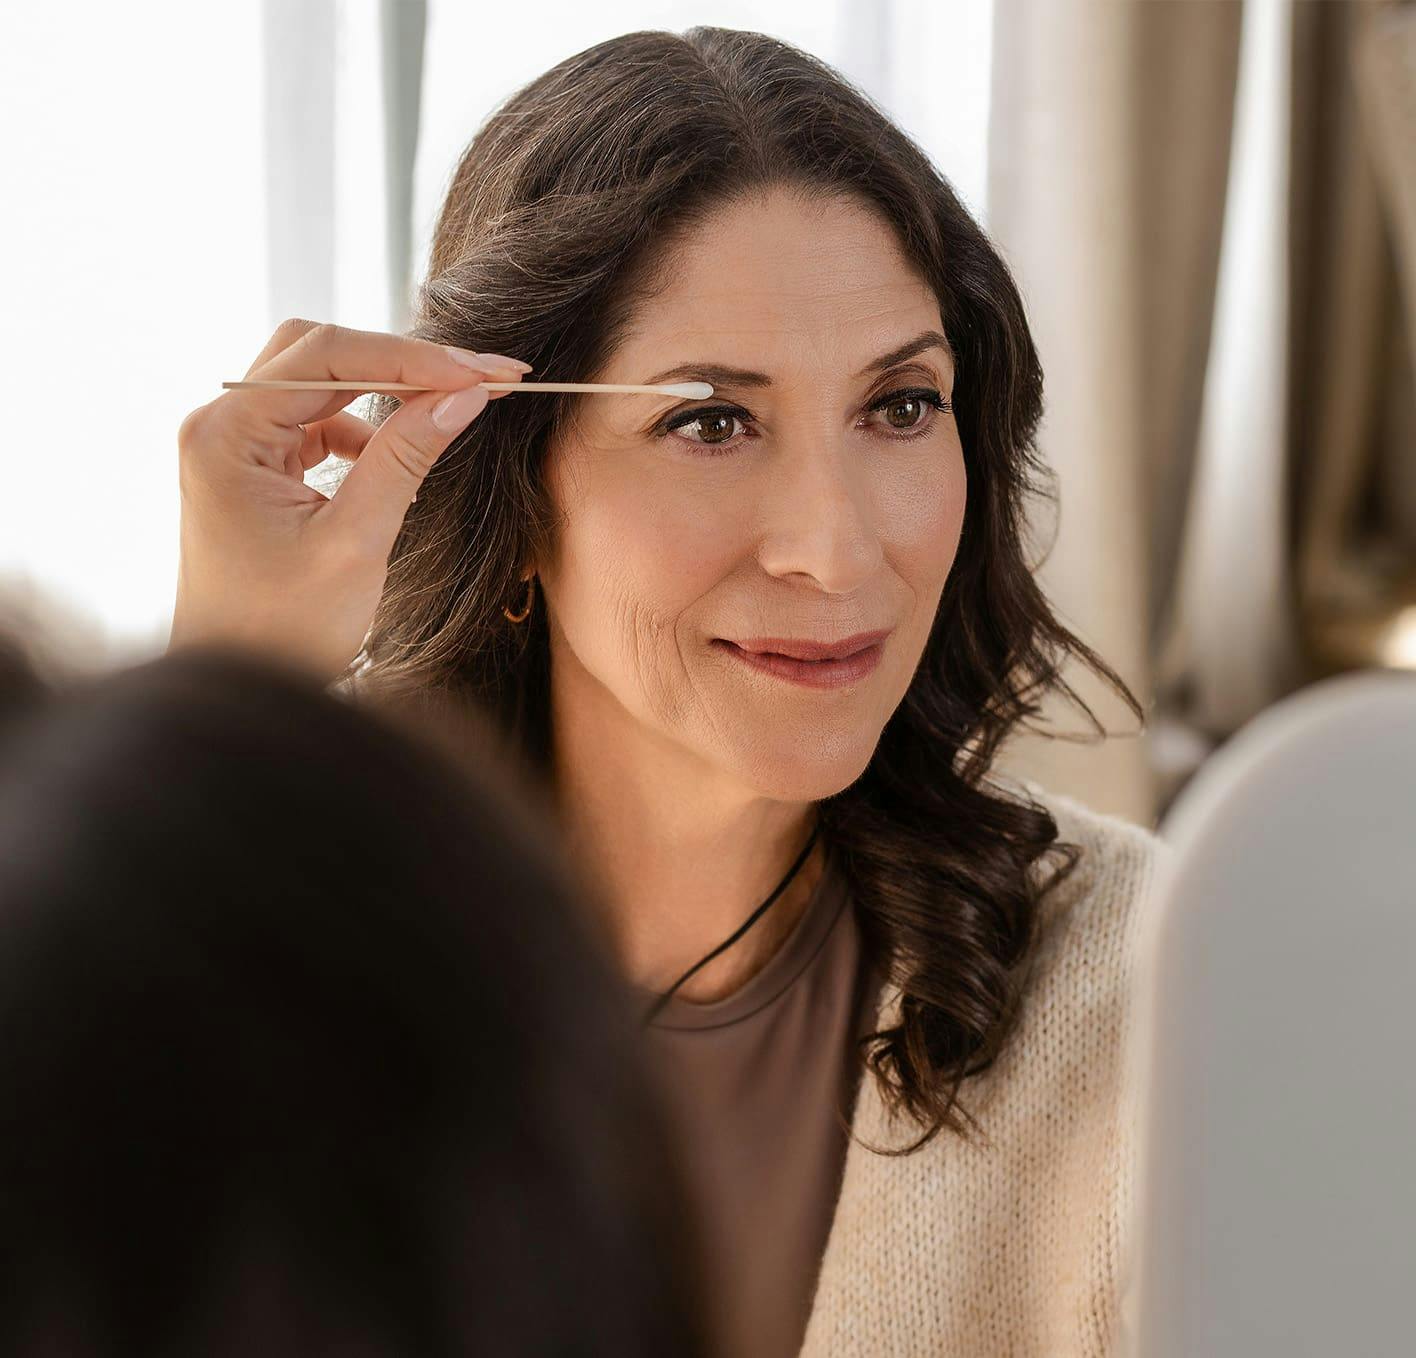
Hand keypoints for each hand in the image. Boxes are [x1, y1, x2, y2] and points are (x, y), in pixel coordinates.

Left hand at [170, 319, 528, 683]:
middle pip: (320, 353)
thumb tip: (465, 396)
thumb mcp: (357, 542)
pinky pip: (314, 422)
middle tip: (483, 379)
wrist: (238, 691)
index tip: (488, 372)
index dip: (416, 358)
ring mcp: (234, 447)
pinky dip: (364, 429)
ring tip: (454, 408)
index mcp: (227, 436)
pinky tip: (399, 455)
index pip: (329, 358)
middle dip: (404, 361)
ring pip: (319, 382)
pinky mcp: (254, 470)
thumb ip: (407, 458)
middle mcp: (220, 426)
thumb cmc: (283, 632)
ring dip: (387, 390)